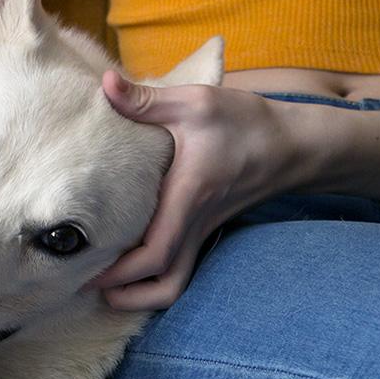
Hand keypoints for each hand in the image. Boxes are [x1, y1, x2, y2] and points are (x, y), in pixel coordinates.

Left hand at [93, 71, 300, 310]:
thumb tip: (105, 83)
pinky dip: (157, 279)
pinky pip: (182, 270)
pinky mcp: (207, 231)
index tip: (87, 274)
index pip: (154, 255)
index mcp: (187, 201)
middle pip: (164, 285)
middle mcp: (195, 226)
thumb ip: (147, 99)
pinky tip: (133, 268)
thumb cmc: (245, 123)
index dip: (119, 273)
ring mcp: (203, 233)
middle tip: (86, 285)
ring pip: (176, 285)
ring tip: (108, 287)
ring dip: (143, 295)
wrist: (293, 144)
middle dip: (124, 294)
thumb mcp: (195, 103)